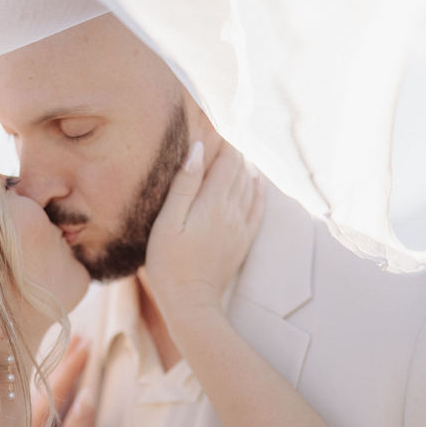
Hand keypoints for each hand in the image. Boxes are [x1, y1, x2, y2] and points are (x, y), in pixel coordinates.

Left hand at [11, 336, 95, 426]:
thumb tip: (88, 395)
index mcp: (33, 424)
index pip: (57, 385)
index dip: (73, 363)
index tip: (87, 341)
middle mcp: (25, 423)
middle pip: (48, 384)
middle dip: (65, 359)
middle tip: (81, 336)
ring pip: (42, 392)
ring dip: (56, 371)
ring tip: (68, 350)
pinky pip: (40, 405)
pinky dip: (50, 389)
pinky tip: (53, 388)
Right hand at [143, 141, 263, 320]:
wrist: (191, 302)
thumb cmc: (169, 263)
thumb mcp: (167, 222)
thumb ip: (184, 185)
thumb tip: (199, 150)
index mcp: (213, 202)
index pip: (226, 161)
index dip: (223, 141)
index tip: (218, 125)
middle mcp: (232, 211)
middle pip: (239, 171)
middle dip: (233, 151)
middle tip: (226, 134)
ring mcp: (240, 227)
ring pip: (249, 186)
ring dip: (244, 167)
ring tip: (237, 152)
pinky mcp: (242, 241)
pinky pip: (257, 209)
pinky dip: (258, 191)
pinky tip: (257, 183)